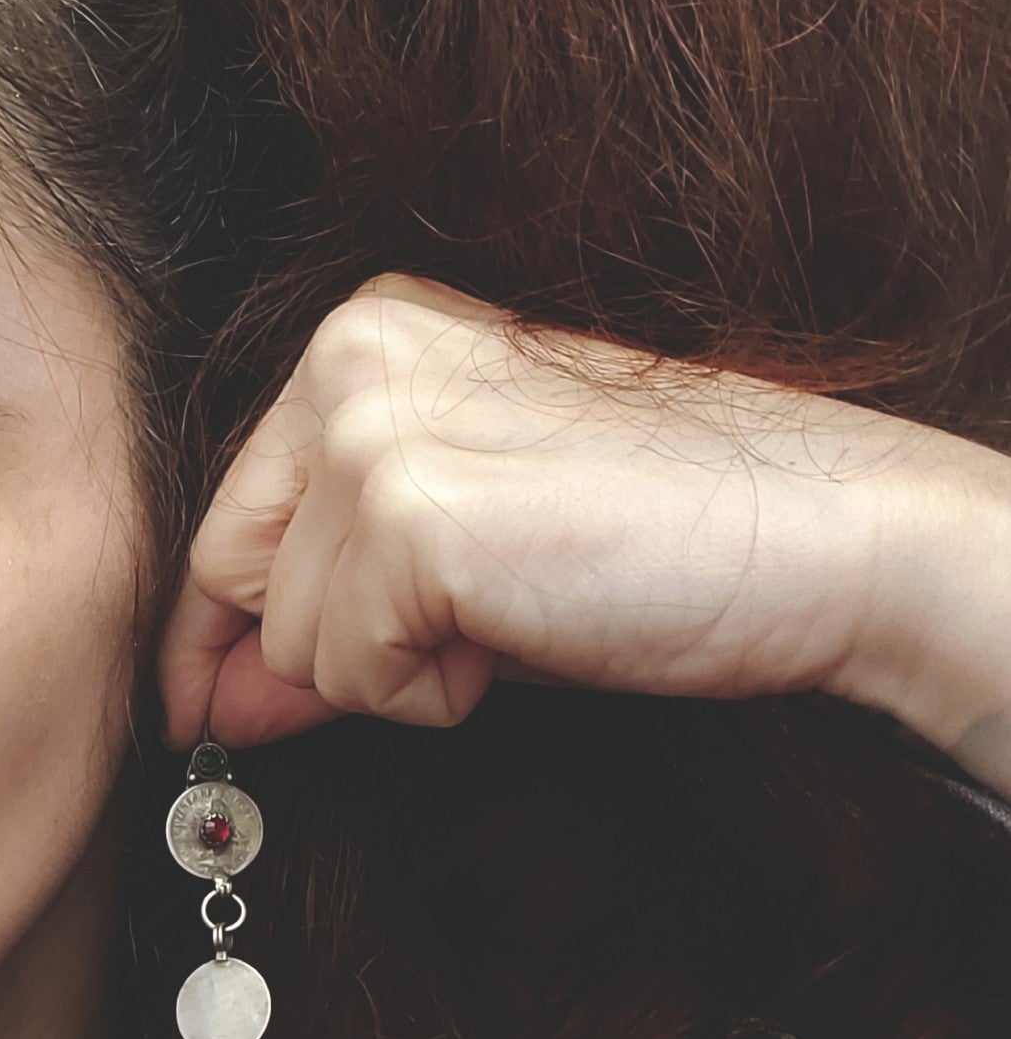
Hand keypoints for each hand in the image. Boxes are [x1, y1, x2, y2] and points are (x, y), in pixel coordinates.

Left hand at [157, 276, 1010, 792]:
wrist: (822, 535)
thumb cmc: (667, 534)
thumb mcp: (469, 552)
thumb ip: (337, 603)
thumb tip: (222, 698)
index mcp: (367, 336)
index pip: (234, 513)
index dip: (228, 628)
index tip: (216, 702)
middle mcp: (350, 357)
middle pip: (241, 575)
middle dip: (326, 651)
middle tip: (459, 649)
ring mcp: (376, 431)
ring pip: (297, 640)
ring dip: (400, 672)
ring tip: (525, 613)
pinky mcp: (413, 516)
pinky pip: (352, 675)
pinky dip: (433, 693)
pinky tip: (529, 632)